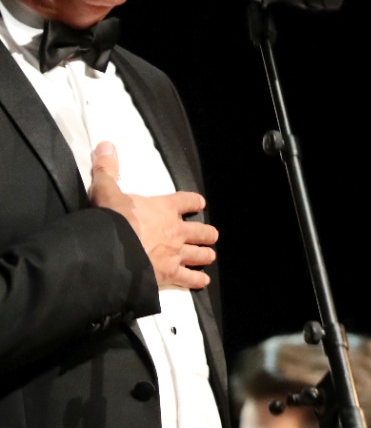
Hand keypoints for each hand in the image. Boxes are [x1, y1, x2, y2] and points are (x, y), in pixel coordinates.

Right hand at [88, 142, 216, 290]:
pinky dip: (197, 281)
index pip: (188, 201)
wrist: (110, 251)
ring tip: (207, 256)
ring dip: (204, 255)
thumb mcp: (106, 190)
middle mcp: (176, 231)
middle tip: (209, 236)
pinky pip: (189, 279)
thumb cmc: (111, 220)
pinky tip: (202, 282)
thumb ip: (107, 169)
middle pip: (202, 232)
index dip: (194, 202)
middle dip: (206, 234)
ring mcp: (176, 254)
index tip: (198, 204)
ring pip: (200, 255)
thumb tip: (105, 145)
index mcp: (164, 208)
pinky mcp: (170, 275)